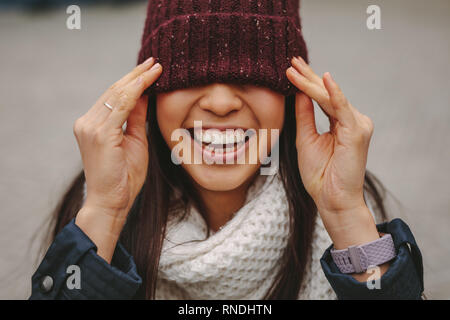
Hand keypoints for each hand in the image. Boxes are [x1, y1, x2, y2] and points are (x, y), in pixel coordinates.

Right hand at [74, 58, 161, 218]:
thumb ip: (137, 117)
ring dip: (137, 79)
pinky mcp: (100, 134)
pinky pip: (120, 107)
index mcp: (93, 124)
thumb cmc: (124, 176)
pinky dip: (135, 92)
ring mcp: (90, 127)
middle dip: (136, 75)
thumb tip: (145, 95)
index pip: (114, 96)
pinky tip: (147, 81)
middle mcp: (87, 122)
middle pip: (114, 91)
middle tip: (154, 61)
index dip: (132, 80)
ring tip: (155, 67)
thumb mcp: (135, 141)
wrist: (112, 202)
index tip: (150, 68)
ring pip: (116, 95)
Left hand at [286, 56, 379, 248]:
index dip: (308, 82)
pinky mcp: (356, 131)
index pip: (323, 97)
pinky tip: (324, 78)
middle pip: (327, 93)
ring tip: (293, 68)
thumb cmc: (320, 174)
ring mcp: (357, 124)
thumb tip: (299, 92)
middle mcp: (352, 120)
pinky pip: (341, 107)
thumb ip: (305, 115)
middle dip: (308, 76)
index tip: (291, 69)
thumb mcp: (306, 139)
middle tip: (292, 60)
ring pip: (329, 98)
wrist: (331, 199)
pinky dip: (333, 93)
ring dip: (311, 82)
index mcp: (342, 122)